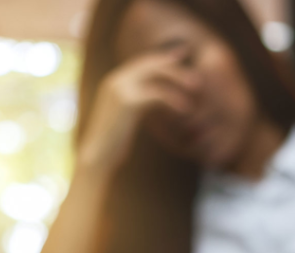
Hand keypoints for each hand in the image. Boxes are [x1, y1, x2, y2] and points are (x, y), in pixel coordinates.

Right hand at [77, 48, 200, 176]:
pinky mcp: (127, 101)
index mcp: (114, 81)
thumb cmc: (113, 143)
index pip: (143, 62)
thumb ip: (136, 103)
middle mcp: (115, 80)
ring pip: (156, 75)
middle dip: (175, 68)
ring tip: (196, 89)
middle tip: (196, 78)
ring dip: (179, 80)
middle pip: (151, 64)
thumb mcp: (125, 118)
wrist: (98, 156)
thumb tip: (150, 101)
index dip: (164, 58)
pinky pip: (157, 95)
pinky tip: (186, 109)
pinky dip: (174, 100)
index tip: (184, 54)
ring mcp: (120, 88)